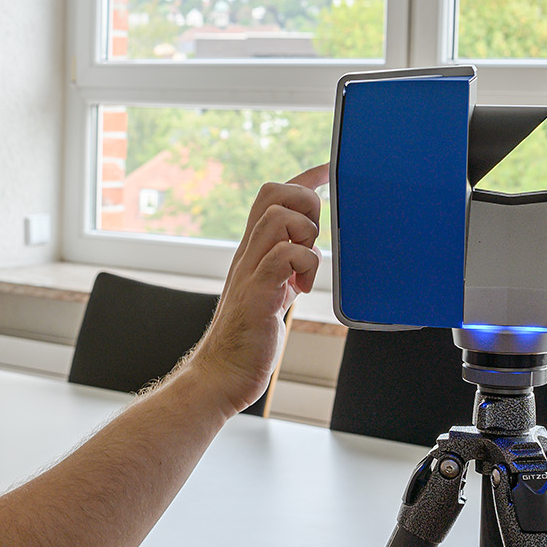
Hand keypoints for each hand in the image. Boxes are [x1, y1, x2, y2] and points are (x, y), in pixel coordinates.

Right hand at [188, 164, 328, 416]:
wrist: (220, 376)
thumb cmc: (247, 341)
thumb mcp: (271, 293)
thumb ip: (284, 269)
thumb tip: (306, 254)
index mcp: (252, 252)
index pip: (272, 197)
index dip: (303, 178)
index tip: (326, 170)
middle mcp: (247, 254)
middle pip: (272, 193)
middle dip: (305, 204)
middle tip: (312, 242)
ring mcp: (249, 272)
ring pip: (277, 218)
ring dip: (304, 237)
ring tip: (304, 270)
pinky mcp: (257, 295)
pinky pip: (282, 256)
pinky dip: (303, 266)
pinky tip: (300, 290)